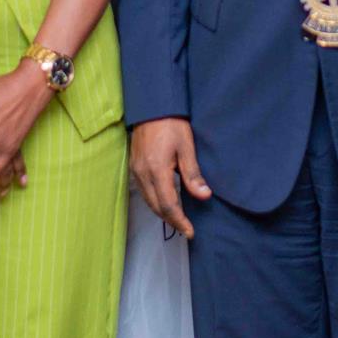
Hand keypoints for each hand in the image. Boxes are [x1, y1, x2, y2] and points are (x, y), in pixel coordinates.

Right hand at [130, 117, 209, 239]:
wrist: (152, 106)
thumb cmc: (172, 124)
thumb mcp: (186, 147)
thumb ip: (193, 174)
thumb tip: (204, 196)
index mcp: (157, 170)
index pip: (168, 205)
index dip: (179, 221)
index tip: (190, 232)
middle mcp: (143, 174)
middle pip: (156, 207)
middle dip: (171, 221)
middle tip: (186, 229)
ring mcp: (136, 170)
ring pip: (148, 201)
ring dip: (162, 213)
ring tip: (178, 219)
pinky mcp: (134, 166)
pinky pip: (144, 191)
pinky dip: (155, 201)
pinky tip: (165, 201)